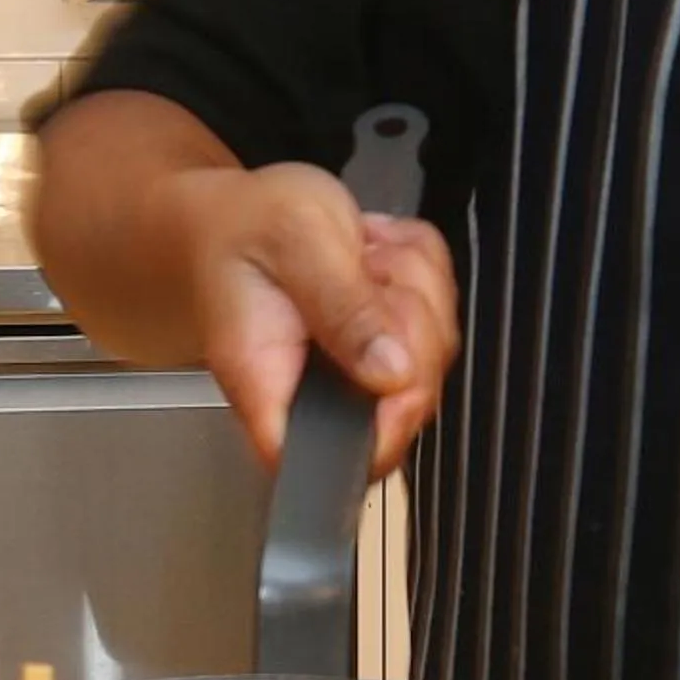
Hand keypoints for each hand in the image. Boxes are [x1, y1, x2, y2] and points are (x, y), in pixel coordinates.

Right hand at [182, 162, 458, 474]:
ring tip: (360, 256)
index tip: (394, 362)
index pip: (333, 463)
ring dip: (414, 285)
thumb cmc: (244, 228)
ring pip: (433, 352)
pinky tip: (373, 256)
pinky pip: (442, 315)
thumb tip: (392, 372)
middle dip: (409, 321)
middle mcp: (317, 397)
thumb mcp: (293, 241)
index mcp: (271, 386)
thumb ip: (342, 306)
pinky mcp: (389, 349)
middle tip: (365, 270)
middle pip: (405, 403)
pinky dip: (420, 272)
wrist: (236, 215)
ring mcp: (360, 377)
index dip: (386, 426)